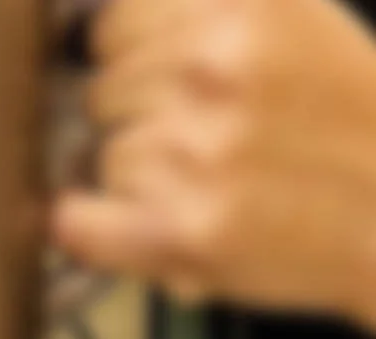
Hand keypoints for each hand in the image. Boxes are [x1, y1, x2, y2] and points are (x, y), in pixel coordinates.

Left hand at [54, 0, 375, 332]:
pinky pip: (75, 222)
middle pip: (101, 96)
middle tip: (213, 149)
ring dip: (139, 184)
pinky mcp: (183, 226)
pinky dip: (96, 232)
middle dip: (141, 124)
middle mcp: (214, 66)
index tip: (172, 91)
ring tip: (215, 191)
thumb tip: (87, 33)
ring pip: (102, 160)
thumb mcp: (295, 26)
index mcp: (241, 6)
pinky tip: (139, 230)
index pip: (112, 29)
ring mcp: (197, 147)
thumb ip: (201, 20)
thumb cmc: (348, 125)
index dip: (134, 66)